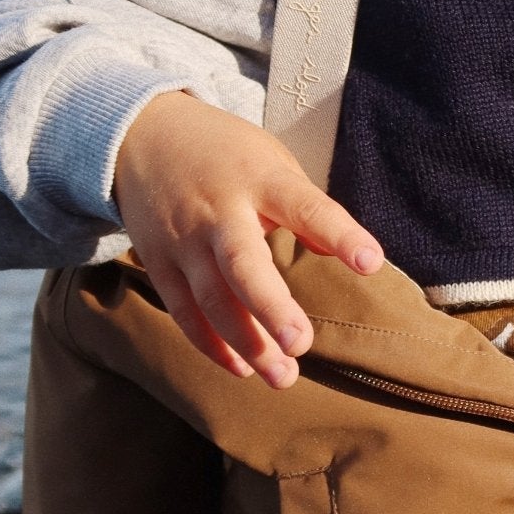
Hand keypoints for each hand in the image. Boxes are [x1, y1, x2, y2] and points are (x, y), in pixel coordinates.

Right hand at [112, 91, 382, 387]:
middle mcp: (218, 211)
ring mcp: (183, 240)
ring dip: (246, 342)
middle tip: (301, 345)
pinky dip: (211, 343)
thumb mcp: (273, 162)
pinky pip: (185, 310)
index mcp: (259, 178)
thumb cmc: (226, 154)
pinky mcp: (159, 263)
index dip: (339, 234)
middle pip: (243, 264)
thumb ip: (308, 209)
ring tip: (282, 376)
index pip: (305, 206)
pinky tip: (242, 368)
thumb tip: (356, 256)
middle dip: (272, 308)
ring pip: (211, 299)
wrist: (141, 137)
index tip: (371, 262)